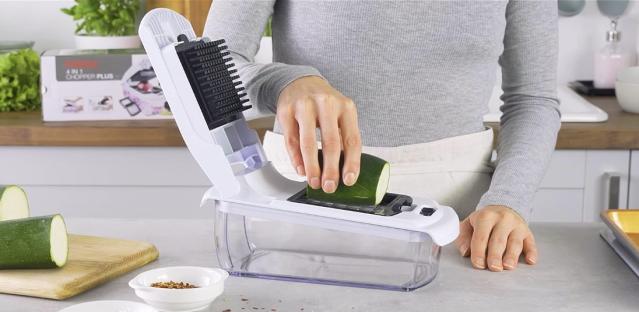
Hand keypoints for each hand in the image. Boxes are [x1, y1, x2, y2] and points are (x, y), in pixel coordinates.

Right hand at [277, 76, 361, 192]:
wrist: (300, 81)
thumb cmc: (323, 103)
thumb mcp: (340, 114)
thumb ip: (343, 137)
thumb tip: (344, 170)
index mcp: (346, 107)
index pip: (352, 140)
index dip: (351, 163)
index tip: (348, 180)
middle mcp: (327, 104)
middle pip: (331, 144)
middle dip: (330, 170)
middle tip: (329, 186)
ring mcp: (305, 106)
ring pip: (308, 143)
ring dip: (312, 167)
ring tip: (314, 181)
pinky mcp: (286, 111)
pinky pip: (291, 140)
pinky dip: (296, 159)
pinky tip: (300, 169)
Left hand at [455, 206, 537, 270]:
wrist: (504, 207)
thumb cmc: (484, 221)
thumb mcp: (468, 224)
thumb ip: (463, 238)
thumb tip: (465, 252)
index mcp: (485, 217)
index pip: (481, 237)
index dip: (479, 252)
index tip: (478, 264)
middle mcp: (503, 219)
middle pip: (498, 240)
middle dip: (495, 255)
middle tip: (493, 267)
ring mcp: (517, 225)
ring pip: (515, 242)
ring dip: (512, 255)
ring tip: (508, 266)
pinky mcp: (527, 232)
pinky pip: (531, 242)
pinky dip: (532, 252)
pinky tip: (530, 260)